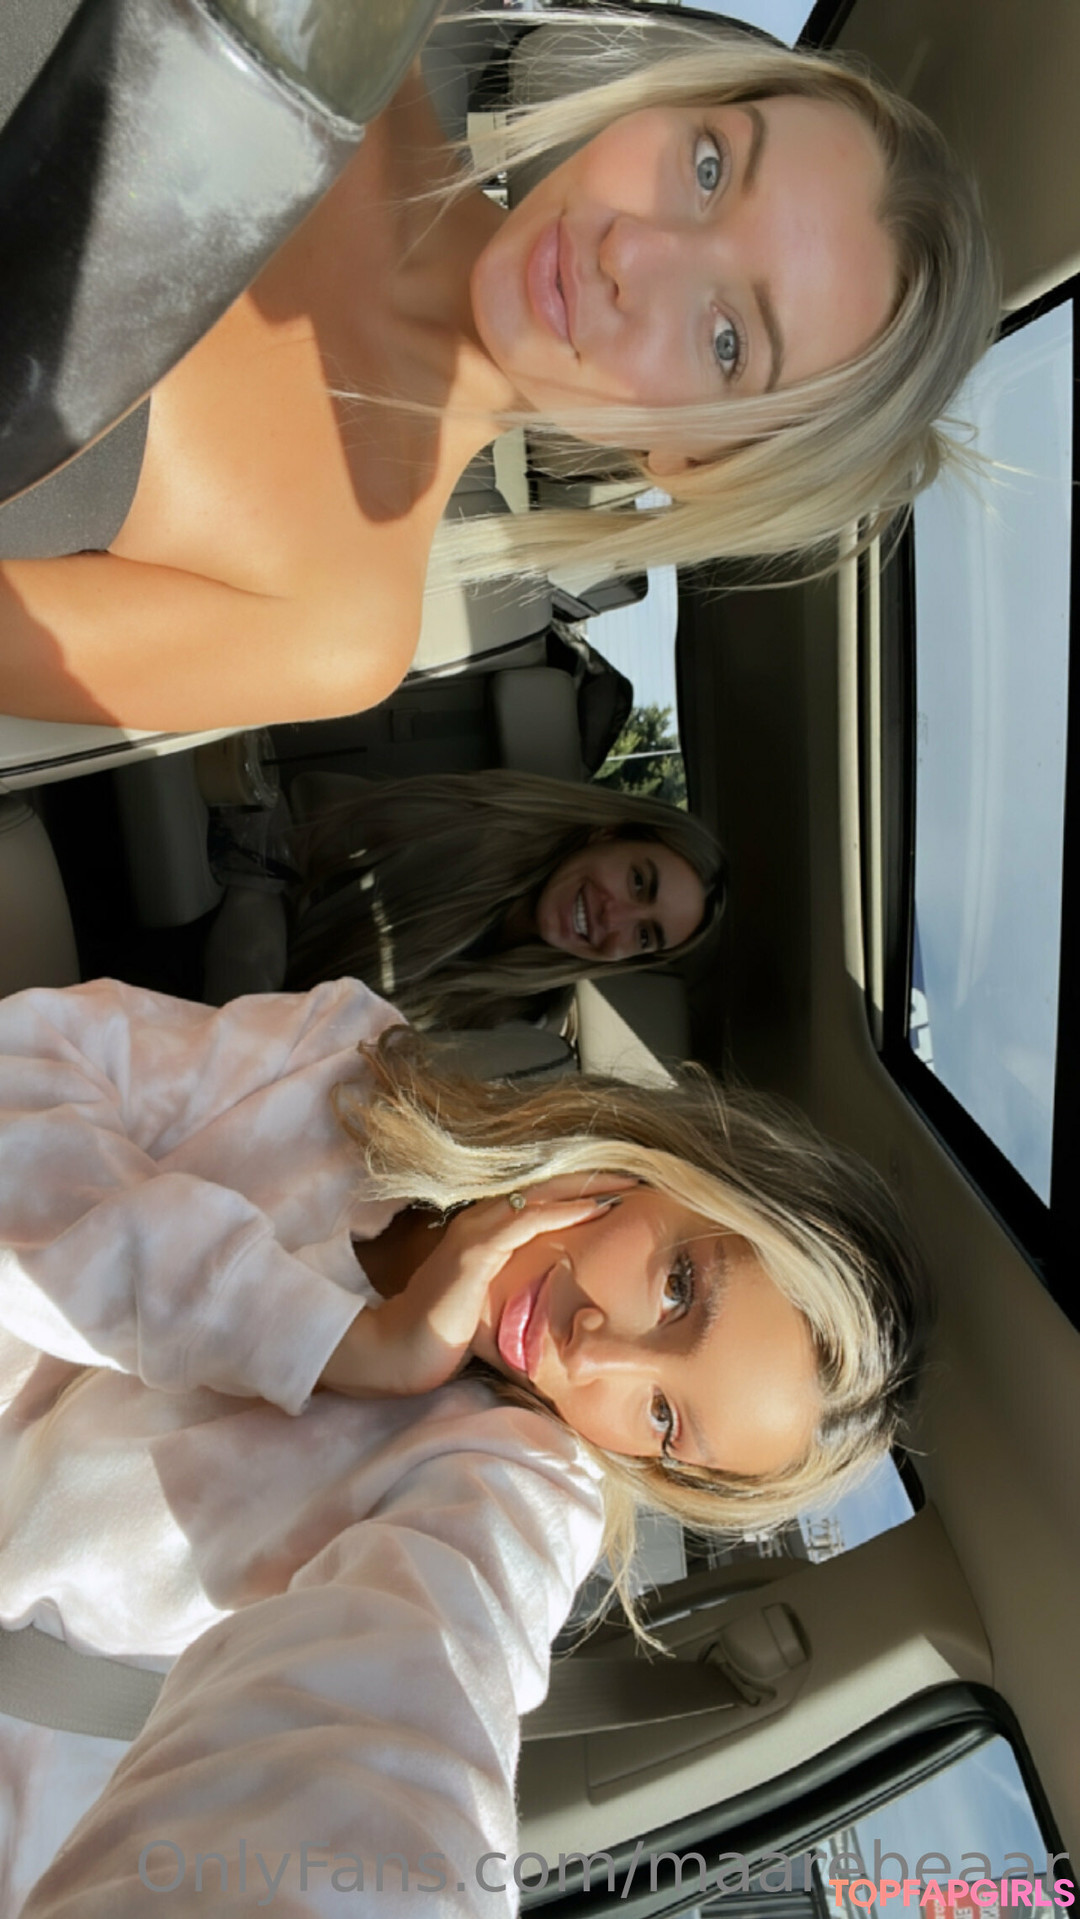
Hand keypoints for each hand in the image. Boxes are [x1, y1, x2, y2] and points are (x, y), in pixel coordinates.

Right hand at [320, 1176, 635, 1399]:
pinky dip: (562, 1213)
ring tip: (629, 1183)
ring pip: (541, 1196)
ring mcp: (475, 1233)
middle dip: (595, 1178)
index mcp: (484, 1230)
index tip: (626, 1187)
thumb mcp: (487, 1304)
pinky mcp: (473, 1255)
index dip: (583, 1189)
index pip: (542, 1199)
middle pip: (547, 1187)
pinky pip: (525, 1223)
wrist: (393, 1352)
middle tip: (641, 1172)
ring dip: (587, 1188)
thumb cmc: (440, 1335)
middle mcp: (479, 1221)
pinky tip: (593, 1210)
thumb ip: (516, 1290)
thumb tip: (557, 1301)